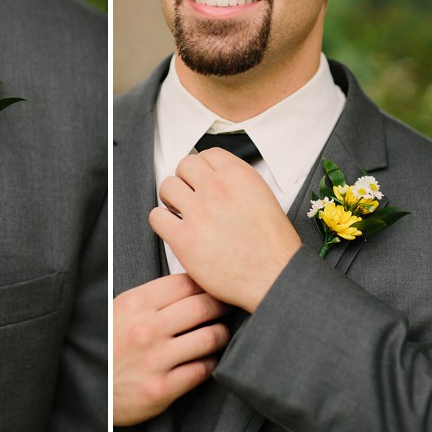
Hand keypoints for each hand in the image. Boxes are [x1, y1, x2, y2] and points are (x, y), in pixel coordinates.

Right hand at [113, 274, 230, 425]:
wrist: (84, 388)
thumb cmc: (105, 346)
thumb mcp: (117, 311)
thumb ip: (148, 298)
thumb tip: (185, 282)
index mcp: (135, 305)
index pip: (184, 283)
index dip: (205, 283)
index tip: (212, 286)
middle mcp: (146, 329)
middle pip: (203, 307)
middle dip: (221, 304)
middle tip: (227, 306)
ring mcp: (155, 360)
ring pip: (209, 338)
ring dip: (221, 334)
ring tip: (220, 333)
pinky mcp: (162, 389)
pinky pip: (202, 370)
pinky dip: (211, 363)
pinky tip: (208, 359)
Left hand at [150, 148, 300, 312]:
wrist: (275, 277)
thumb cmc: (273, 246)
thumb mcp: (264, 198)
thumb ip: (238, 184)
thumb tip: (217, 179)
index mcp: (239, 176)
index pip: (207, 154)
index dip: (202, 168)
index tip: (202, 179)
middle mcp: (217, 189)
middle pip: (184, 165)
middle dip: (185, 179)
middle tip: (189, 195)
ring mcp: (199, 213)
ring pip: (167, 187)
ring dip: (171, 198)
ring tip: (180, 211)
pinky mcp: (184, 238)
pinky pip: (156, 217)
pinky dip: (161, 221)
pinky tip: (173, 229)